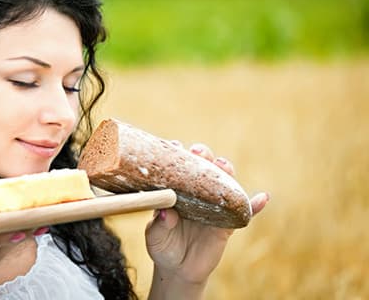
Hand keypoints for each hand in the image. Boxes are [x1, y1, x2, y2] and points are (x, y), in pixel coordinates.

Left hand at [145, 142, 268, 285]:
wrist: (178, 270)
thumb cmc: (163, 247)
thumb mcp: (155, 237)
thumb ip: (160, 224)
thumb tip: (167, 212)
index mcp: (176, 190)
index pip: (178, 167)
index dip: (178, 154)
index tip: (175, 146)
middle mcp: (196, 193)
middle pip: (203, 169)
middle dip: (203, 156)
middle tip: (199, 152)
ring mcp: (213, 206)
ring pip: (224, 184)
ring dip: (226, 171)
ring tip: (223, 165)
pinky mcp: (227, 223)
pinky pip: (243, 212)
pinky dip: (255, 205)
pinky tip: (263, 198)